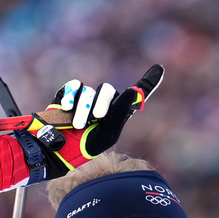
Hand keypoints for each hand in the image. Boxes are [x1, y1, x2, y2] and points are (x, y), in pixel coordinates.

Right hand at [27, 64, 163, 176]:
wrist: (59, 149)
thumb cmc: (86, 146)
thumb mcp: (109, 133)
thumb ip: (121, 111)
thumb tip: (134, 90)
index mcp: (117, 113)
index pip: (136, 93)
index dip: (148, 81)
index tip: (159, 68)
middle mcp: (103, 103)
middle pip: (108, 90)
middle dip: (102, 103)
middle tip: (97, 118)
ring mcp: (85, 98)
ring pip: (89, 90)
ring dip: (84, 107)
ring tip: (79, 124)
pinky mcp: (68, 95)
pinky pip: (74, 86)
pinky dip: (71, 97)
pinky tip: (68, 109)